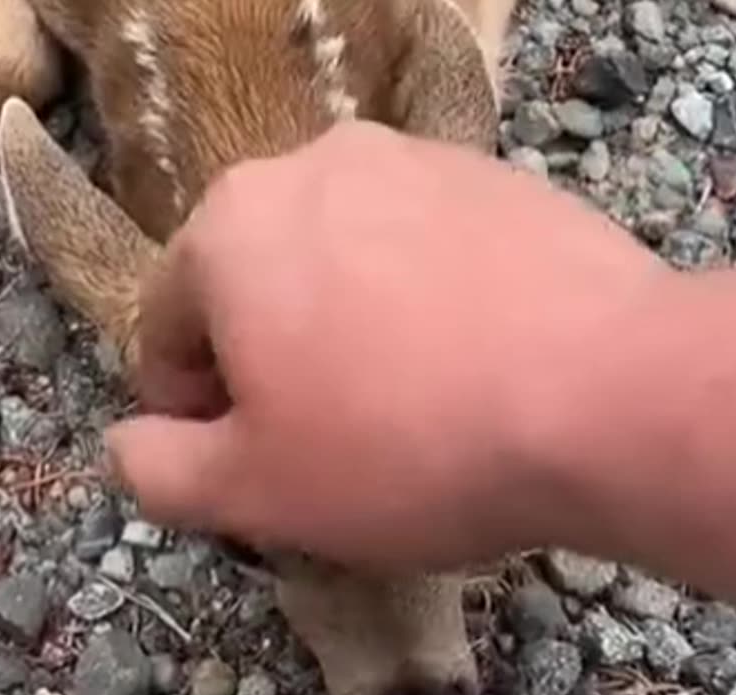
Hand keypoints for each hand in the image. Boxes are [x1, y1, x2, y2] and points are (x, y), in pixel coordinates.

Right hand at [102, 119, 674, 572]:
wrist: (609, 396)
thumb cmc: (405, 444)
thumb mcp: (254, 492)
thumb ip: (157, 469)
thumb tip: (127, 443)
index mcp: (230, 225)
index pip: (165, 327)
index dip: (191, 412)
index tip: (243, 464)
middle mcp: (313, 165)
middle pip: (255, 284)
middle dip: (271, 364)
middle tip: (325, 443)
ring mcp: (415, 162)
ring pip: (342, 262)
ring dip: (346, 330)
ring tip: (405, 407)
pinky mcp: (498, 179)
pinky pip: (424, 250)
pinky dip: (422, 302)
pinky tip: (468, 366)